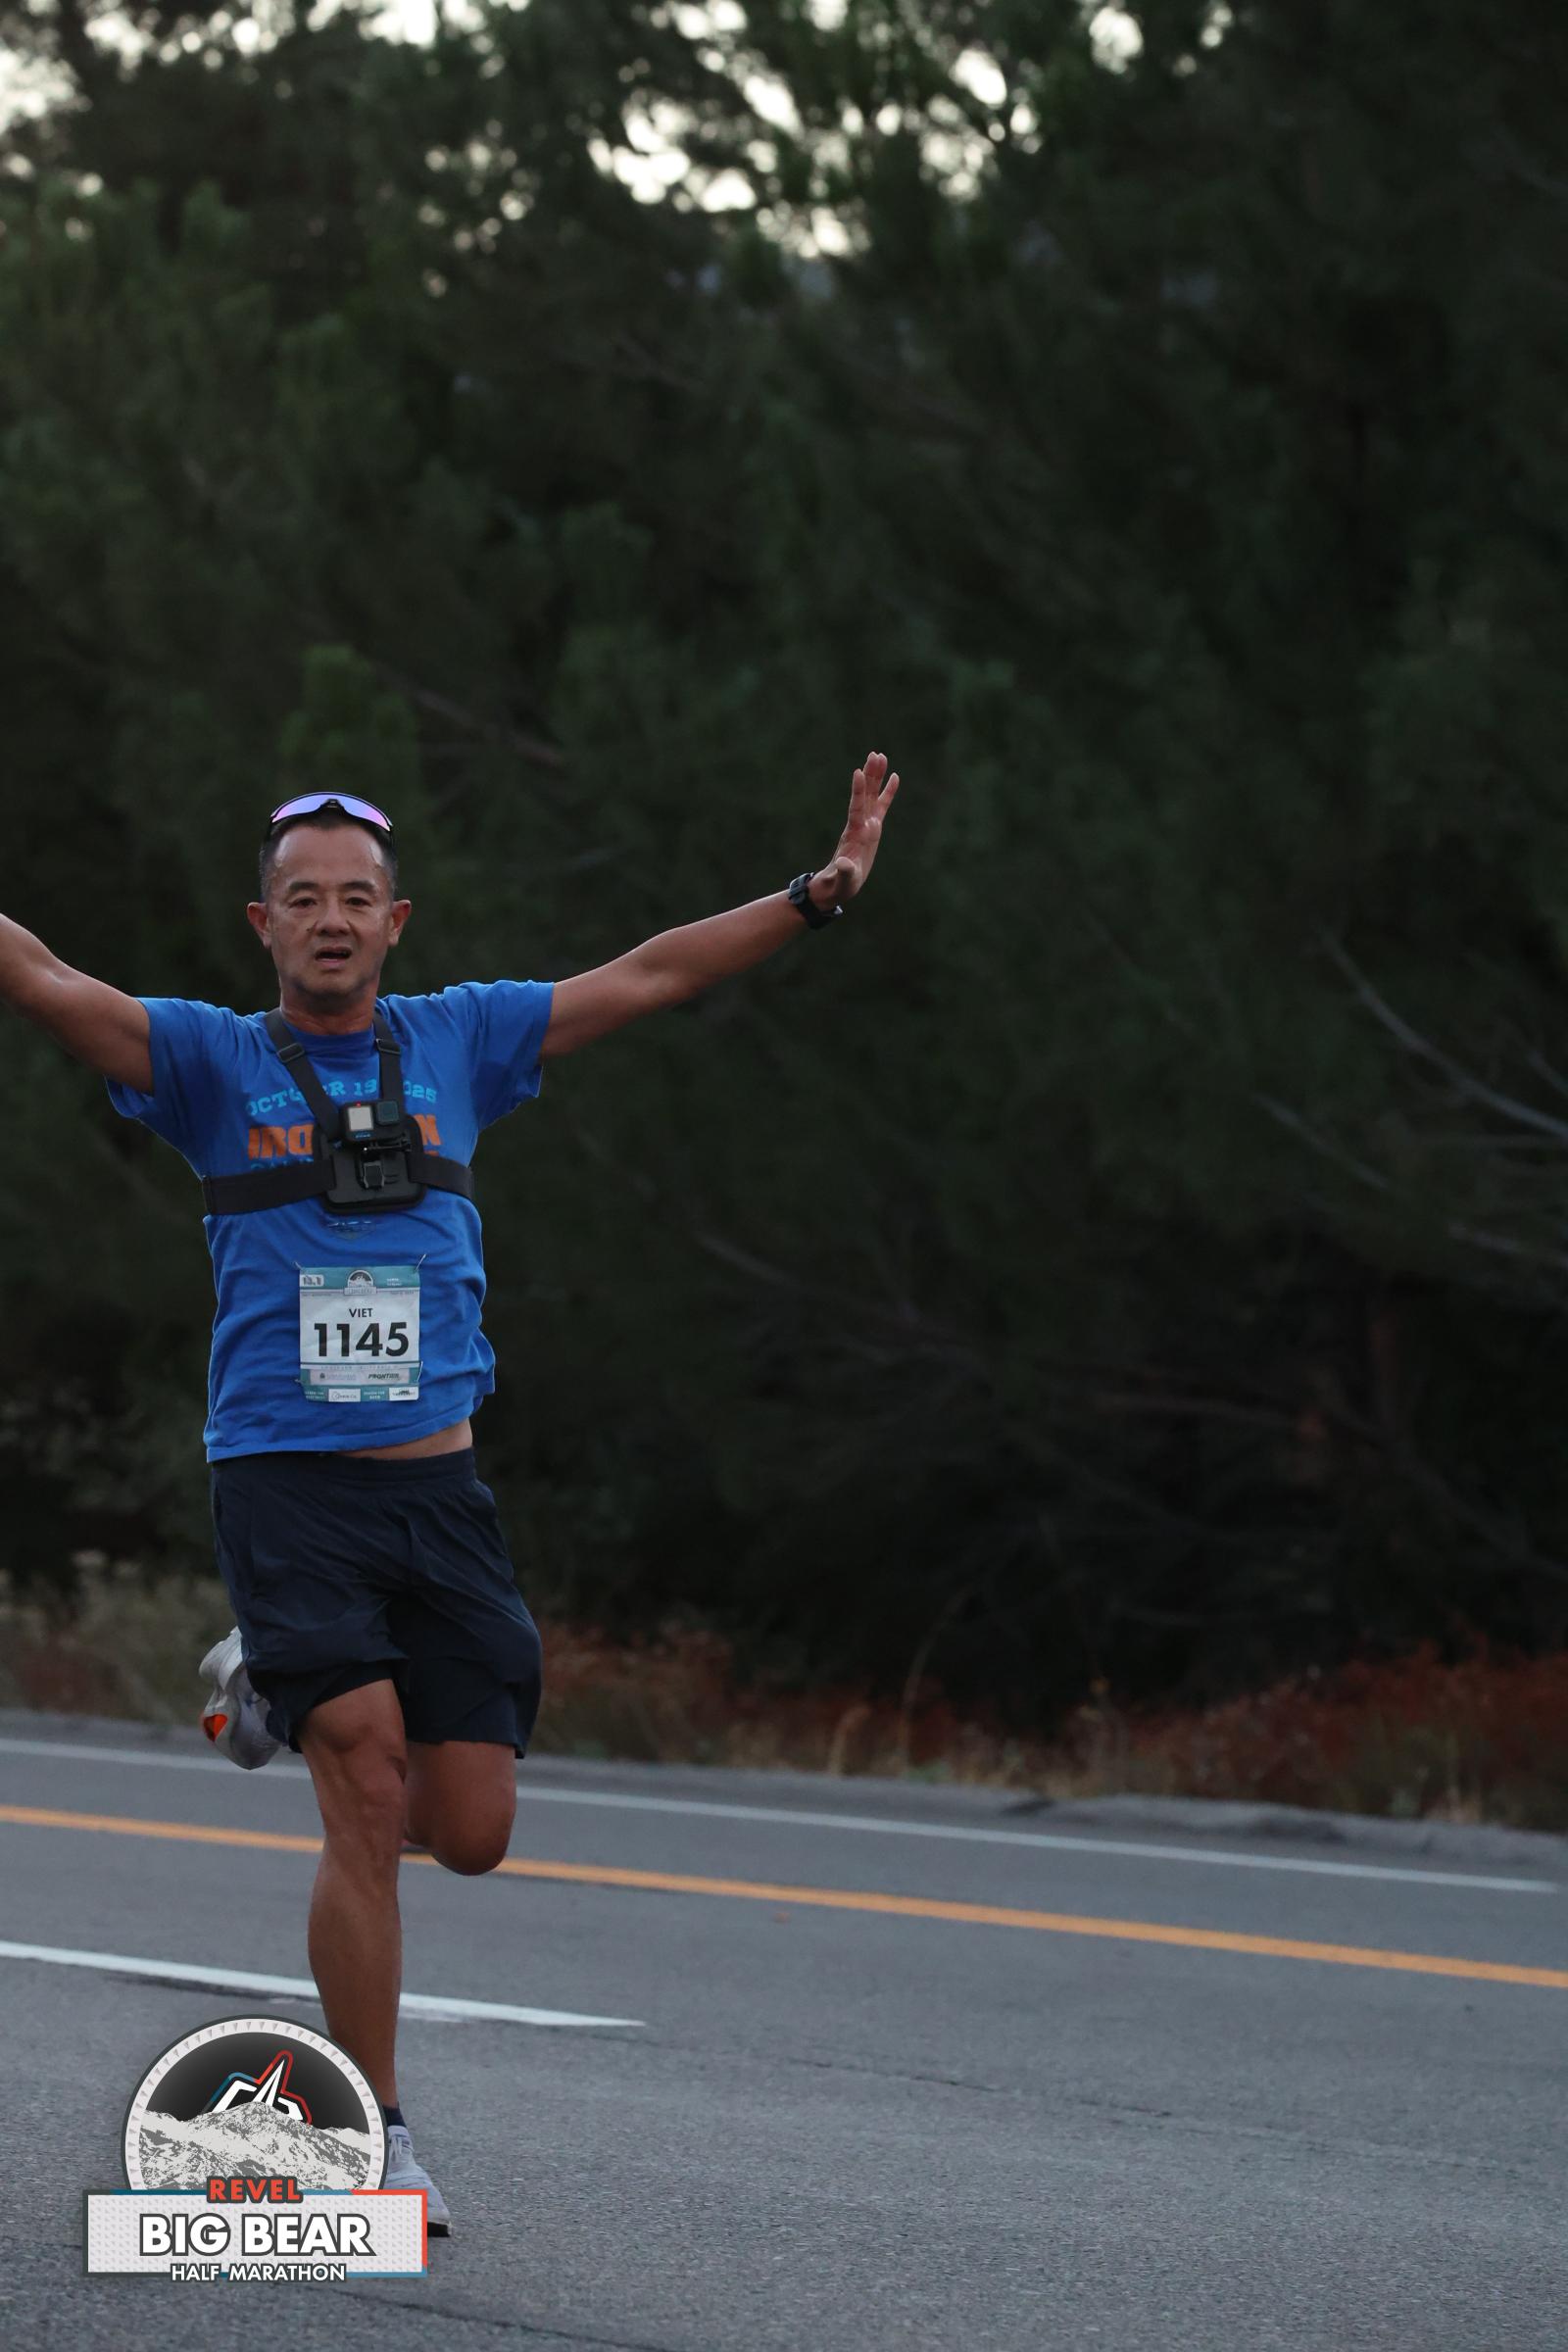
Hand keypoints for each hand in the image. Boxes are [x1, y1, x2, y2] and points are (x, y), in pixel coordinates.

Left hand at [809, 750, 900, 912]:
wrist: (838, 884)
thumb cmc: (841, 884)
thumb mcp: (844, 880)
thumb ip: (844, 872)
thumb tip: (843, 864)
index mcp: (854, 835)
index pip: (856, 809)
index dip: (857, 791)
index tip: (858, 771)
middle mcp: (860, 825)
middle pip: (866, 795)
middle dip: (870, 776)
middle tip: (875, 754)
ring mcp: (866, 825)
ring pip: (872, 796)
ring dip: (877, 777)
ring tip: (881, 756)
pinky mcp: (873, 829)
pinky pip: (882, 807)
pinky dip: (888, 793)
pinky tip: (894, 777)